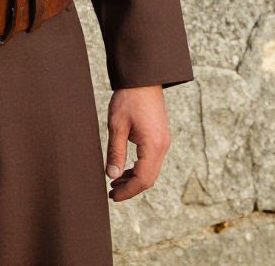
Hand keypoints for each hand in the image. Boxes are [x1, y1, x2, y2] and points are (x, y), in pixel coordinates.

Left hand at [104, 85, 170, 201]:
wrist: (143, 78)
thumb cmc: (128, 98)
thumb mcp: (117, 125)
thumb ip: (115, 152)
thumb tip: (112, 176)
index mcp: (153, 146)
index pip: (143, 179)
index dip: (128, 191)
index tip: (113, 196)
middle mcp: (162, 146)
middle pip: (149, 178)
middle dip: (131, 188)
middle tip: (112, 193)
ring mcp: (163, 141)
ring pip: (151, 170)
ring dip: (134, 178)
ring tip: (115, 183)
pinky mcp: (160, 136)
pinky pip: (151, 160)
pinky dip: (139, 168)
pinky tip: (125, 168)